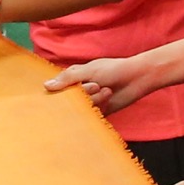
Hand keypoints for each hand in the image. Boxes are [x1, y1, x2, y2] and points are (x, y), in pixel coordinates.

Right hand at [49, 54, 168, 113]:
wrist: (137, 79)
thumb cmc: (113, 69)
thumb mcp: (88, 70)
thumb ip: (67, 79)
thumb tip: (46, 86)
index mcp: (74, 77)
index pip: (58, 87)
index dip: (60, 90)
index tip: (68, 90)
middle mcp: (80, 90)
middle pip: (69, 100)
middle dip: (84, 94)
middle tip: (96, 85)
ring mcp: (89, 101)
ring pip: (81, 107)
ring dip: (95, 99)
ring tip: (106, 90)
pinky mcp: (99, 111)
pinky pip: (91, 115)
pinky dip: (100, 107)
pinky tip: (108, 97)